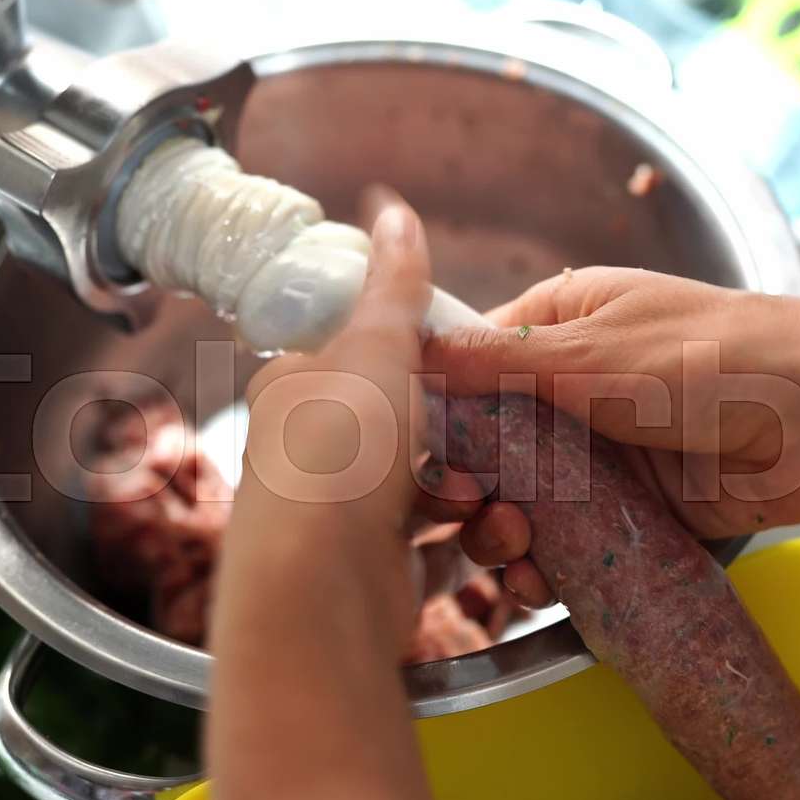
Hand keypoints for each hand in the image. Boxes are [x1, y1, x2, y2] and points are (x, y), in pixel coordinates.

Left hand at [216, 204, 482, 655]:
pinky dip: (476, 542)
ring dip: (483, 494)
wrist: (319, 592)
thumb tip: (392, 207)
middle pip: (414, 426)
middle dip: (471, 437)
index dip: (425, 357)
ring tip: (498, 507)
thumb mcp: (375, 348)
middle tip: (500, 443)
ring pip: (438, 489)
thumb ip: (396, 285)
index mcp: (298, 389)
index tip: (475, 364)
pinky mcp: (380, 573)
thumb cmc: (337, 458)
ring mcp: (347, 518)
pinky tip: (496, 540)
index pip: (366, 354)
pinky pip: (445, 548)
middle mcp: (316, 453)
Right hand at [424, 268, 799, 606]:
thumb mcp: (593, 351)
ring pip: (531, 500)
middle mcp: (582, 383)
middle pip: (495, 443)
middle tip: (469, 513)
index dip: (441, 410)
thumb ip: (502, 360)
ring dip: (507, 532)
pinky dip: (552, 566)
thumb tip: (415, 347)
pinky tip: (537, 584)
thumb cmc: (717, 358)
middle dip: (471, 485)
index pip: (476, 361)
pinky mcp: (641, 508)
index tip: (417, 454)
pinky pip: (579, 541)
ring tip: (512, 553)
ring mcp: (612, 451)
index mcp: (569, 321)